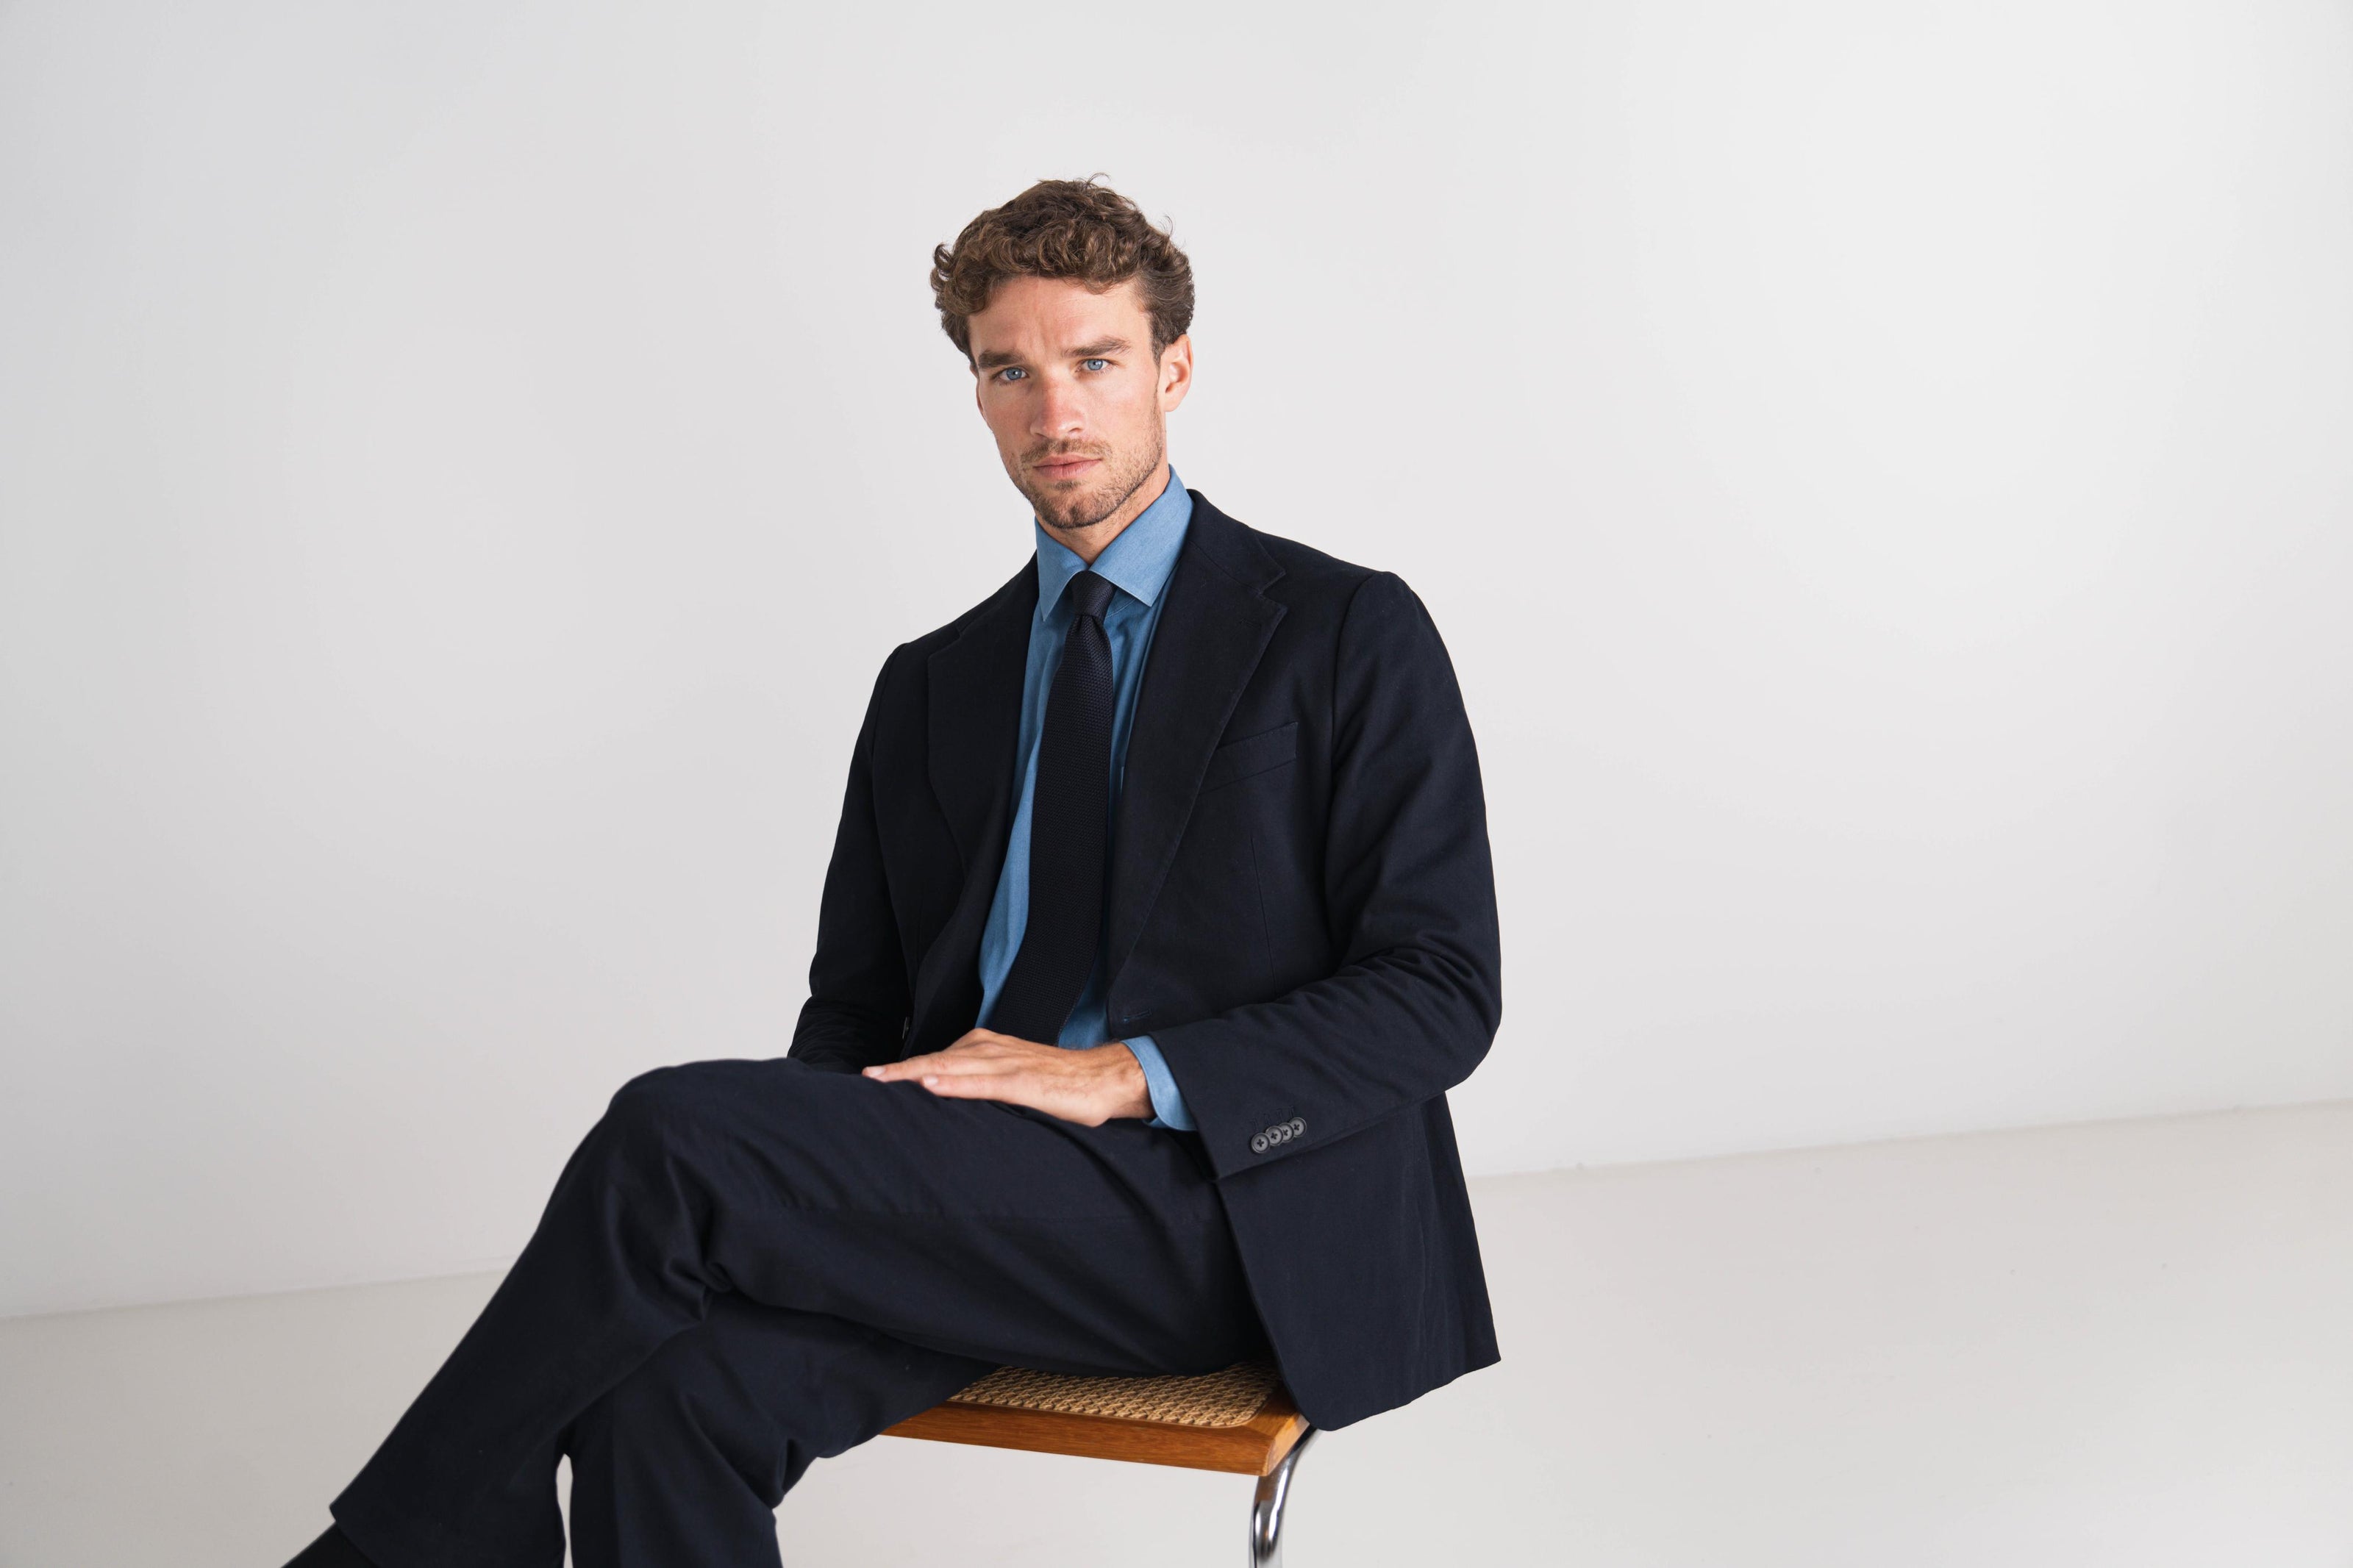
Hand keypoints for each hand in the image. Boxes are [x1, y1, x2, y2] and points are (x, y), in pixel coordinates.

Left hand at [862, 1029, 1152, 1125]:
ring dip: (914, 1072)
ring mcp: (1007, 1063)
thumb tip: (953, 1102)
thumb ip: (985, 1086)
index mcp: (989, 1048)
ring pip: (951, 1066)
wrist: (1105, 1078)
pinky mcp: (1023, 1081)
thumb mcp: (1015, 1081)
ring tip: (882, 1081)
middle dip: (899, 1070)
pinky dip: (954, 1084)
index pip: (938, 1059)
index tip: (875, 1077)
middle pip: (936, 1060)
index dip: (906, 1068)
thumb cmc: (1062, 1084)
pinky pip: (982, 1082)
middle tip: (865, 1078)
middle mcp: (993, 1049)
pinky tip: (931, 1086)